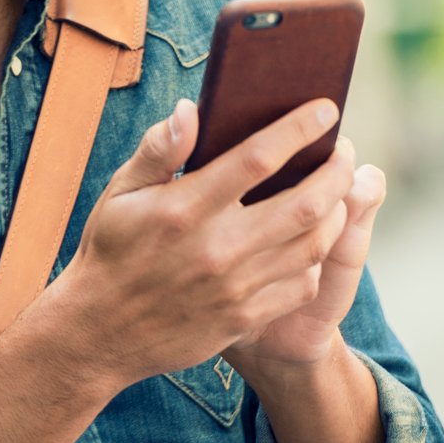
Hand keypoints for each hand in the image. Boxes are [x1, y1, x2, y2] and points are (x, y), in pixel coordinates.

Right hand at [58, 96, 354, 384]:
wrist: (99, 333)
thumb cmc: (111, 249)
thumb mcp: (120, 192)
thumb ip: (158, 149)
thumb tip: (191, 109)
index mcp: (184, 208)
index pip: (258, 157)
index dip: (300, 129)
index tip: (326, 109)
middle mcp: (215, 248)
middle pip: (305, 203)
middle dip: (336, 171)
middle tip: (344, 152)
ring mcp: (234, 288)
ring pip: (313, 245)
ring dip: (336, 212)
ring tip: (338, 192)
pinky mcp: (243, 319)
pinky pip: (301, 284)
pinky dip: (317, 258)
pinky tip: (313, 239)